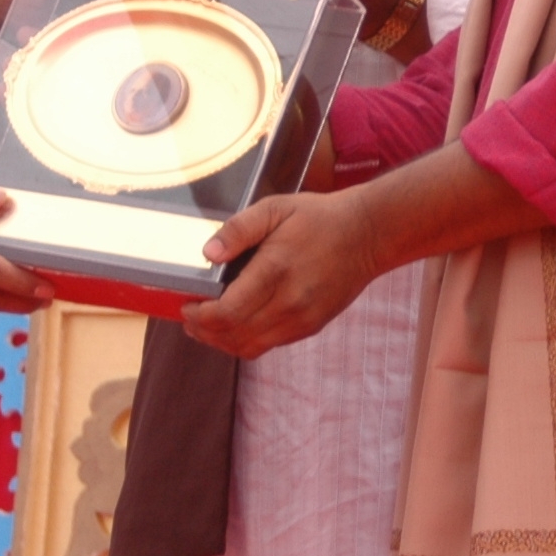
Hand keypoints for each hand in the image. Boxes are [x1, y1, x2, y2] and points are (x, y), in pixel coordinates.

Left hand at [180, 191, 384, 358]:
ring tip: (206, 326)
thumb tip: (208, 253)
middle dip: (203, 330)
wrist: (368, 235)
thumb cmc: (319, 217)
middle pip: (233, 335)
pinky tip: (236, 325)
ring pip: (249, 347)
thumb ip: (238, 229)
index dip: (199, 316)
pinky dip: (244, 340)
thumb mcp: (275, 208)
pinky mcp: (310, 327)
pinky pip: (268, 345)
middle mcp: (289, 303)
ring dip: (221, 341)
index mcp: (276, 271)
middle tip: (189, 317)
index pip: (227, 312)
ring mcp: (302, 319)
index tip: (186, 304)